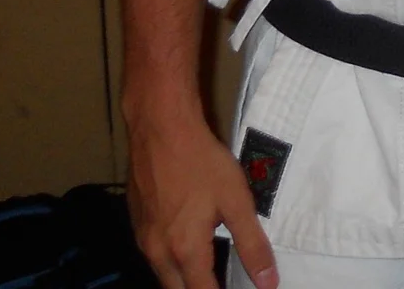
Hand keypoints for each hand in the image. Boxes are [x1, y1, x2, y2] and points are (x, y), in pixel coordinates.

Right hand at [125, 105, 277, 288]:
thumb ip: (252, 244)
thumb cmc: (203, 163)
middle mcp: (157, 252)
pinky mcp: (136, 221)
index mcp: (184, 251)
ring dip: (183, 277)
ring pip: (162, 273)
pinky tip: (187, 243)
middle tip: (221, 281)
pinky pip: (153, 253)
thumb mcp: (237, 201)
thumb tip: (268, 282)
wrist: (160, 129)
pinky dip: (170, 259)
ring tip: (208, 269)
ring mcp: (141, 237)